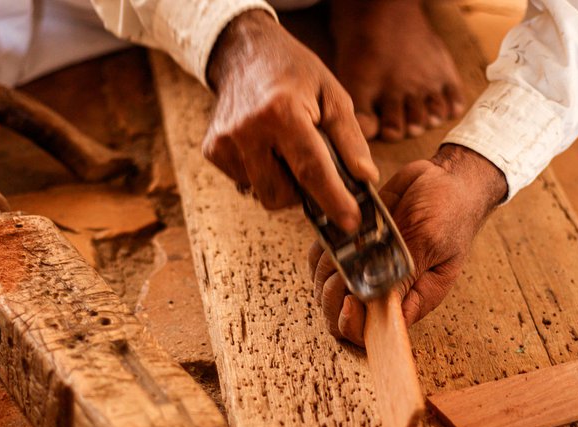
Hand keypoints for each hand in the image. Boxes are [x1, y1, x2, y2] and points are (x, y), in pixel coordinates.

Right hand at [205, 10, 378, 232]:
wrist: (243, 54)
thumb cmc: (294, 73)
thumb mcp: (333, 95)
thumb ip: (351, 139)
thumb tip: (365, 178)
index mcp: (281, 112)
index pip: (311, 170)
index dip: (334, 200)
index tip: (351, 222)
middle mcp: (247, 130)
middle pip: (282, 194)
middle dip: (304, 192)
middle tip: (313, 164)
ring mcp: (224, 142)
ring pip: (264, 194)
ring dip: (283, 182)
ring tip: (286, 149)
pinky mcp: (213, 151)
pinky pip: (246, 184)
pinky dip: (263, 174)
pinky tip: (265, 147)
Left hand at [309, 144, 506, 345]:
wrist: (448, 179)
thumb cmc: (450, 212)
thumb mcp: (431, 242)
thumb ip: (405, 275)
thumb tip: (381, 309)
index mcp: (410, 299)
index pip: (371, 332)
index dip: (353, 324)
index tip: (352, 298)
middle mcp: (385, 290)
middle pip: (339, 315)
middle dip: (332, 295)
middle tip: (343, 267)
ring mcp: (366, 269)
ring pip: (325, 288)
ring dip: (326, 269)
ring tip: (344, 245)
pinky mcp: (354, 246)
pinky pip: (323, 260)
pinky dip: (322, 250)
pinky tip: (337, 234)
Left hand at [331, 0, 464, 140]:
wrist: (383, 14)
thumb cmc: (362, 49)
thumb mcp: (353, 80)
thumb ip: (360, 110)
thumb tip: (369, 135)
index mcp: (386, 95)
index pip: (394, 130)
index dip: (390, 133)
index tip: (388, 130)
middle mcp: (411, 91)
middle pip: (417, 123)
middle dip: (412, 128)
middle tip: (410, 125)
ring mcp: (430, 80)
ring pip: (436, 112)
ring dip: (431, 118)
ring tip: (426, 117)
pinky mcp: (443, 69)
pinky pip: (455, 94)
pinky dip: (452, 106)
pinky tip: (446, 110)